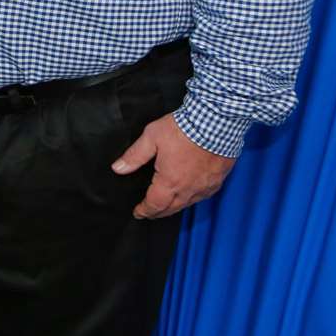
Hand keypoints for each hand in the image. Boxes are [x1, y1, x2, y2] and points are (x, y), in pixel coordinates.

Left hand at [112, 113, 235, 219]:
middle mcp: (189, 189)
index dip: (144, 211)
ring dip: (175, 207)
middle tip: (149, 213)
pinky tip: (188, 194)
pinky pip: (203, 196)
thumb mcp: (151, 138)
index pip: (154, 204)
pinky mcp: (218, 180)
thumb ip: (134, 156)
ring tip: (166, 206)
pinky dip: (192, 198)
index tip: (138, 213)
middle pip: (171, 208)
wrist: (217, 122)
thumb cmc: (184, 128)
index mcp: (170, 181)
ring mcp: (205, 186)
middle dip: (158, 212)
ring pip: (187, 204)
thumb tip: (118, 168)